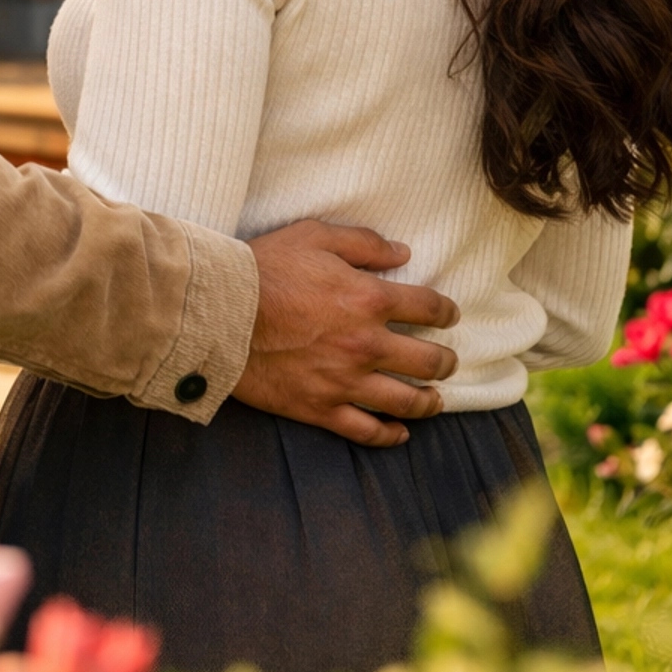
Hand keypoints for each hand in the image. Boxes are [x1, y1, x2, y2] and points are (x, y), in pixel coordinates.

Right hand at [233, 219, 459, 447]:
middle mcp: (367, 344)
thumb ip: (363, 243)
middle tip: (448, 361)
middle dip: (445, 361)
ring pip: (405, 402)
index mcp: (369, 299)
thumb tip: (402, 253)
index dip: (445, 311)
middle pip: (428, 361)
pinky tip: (400, 432)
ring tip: (436, 398)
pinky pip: (366, 431)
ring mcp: (346, 381)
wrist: (221, 313)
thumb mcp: (313, 237)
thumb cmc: (264, 269)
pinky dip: (389, 435)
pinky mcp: (322, 408)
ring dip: (429, 401)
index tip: (450, 315)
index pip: (427, 308)